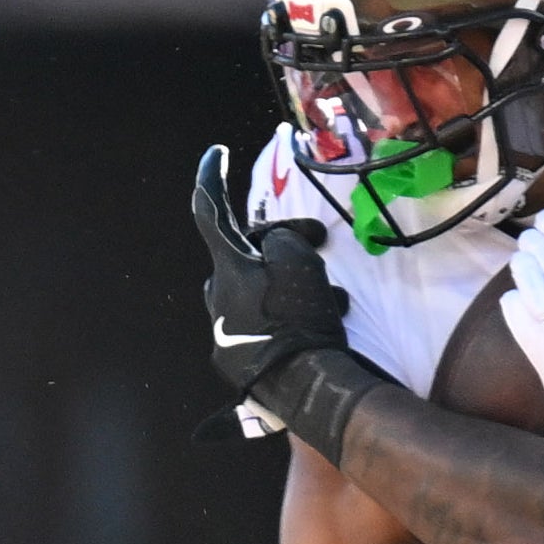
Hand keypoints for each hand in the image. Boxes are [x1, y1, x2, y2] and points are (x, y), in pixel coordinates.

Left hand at [194, 144, 385, 456]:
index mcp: (228, 268)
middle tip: (321, 254)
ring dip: (289, 292)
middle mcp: (217, 297)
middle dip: (278, 253)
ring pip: (255, 295)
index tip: (215, 154)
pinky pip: (261, 328)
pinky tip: (317, 332)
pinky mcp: (237, 363)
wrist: (304, 389)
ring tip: (333, 303)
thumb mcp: (300, 262)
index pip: (210, 210)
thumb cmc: (301, 320)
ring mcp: (224, 333)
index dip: (211, 177)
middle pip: (243, 259)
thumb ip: (283, 241)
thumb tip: (276, 247)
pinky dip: (286, 321)